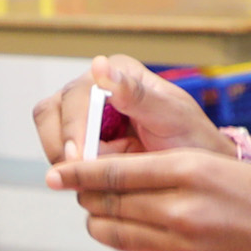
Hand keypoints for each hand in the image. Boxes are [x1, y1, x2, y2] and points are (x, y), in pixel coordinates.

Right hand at [35, 55, 221, 169]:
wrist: (200, 174)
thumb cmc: (193, 140)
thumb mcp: (171, 115)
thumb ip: (137, 94)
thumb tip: (99, 64)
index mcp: (117, 73)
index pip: (75, 95)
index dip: (72, 128)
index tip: (79, 158)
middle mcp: (94, 91)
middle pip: (50, 113)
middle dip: (62, 147)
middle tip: (81, 177)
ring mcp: (84, 119)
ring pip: (51, 138)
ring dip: (67, 163)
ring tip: (97, 182)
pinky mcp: (83, 147)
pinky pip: (63, 161)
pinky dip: (76, 176)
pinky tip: (100, 186)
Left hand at [56, 148, 250, 250]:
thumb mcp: (222, 167)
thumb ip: (176, 173)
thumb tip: (131, 183)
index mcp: (189, 169)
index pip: (114, 171)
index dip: (78, 173)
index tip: (55, 173)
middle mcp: (180, 206)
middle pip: (107, 204)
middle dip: (88, 199)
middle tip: (82, 193)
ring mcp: (184, 242)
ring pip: (116, 234)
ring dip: (103, 224)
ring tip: (105, 216)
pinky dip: (133, 244)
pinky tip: (140, 235)